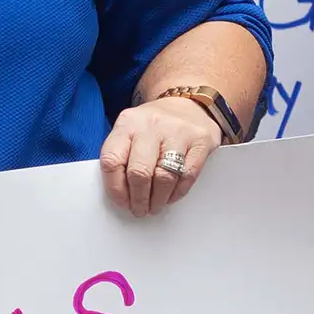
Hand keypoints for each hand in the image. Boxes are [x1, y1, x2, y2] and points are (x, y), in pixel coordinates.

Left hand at [99, 94, 221, 217]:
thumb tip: (119, 194)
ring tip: (154, 205)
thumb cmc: (154, 125)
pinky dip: (177, 192)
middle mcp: (151, 125)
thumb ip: (121, 156)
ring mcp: (178, 131)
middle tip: (139, 209)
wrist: (187, 104)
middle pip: (139, 172)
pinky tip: (170, 195)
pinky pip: (187, 176)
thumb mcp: (130, 131)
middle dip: (138, 199)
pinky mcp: (201, 141)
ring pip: (164, 177)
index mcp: (127, 123)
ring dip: (157, 199)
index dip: (115, 188)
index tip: (121, 202)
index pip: (112, 161)